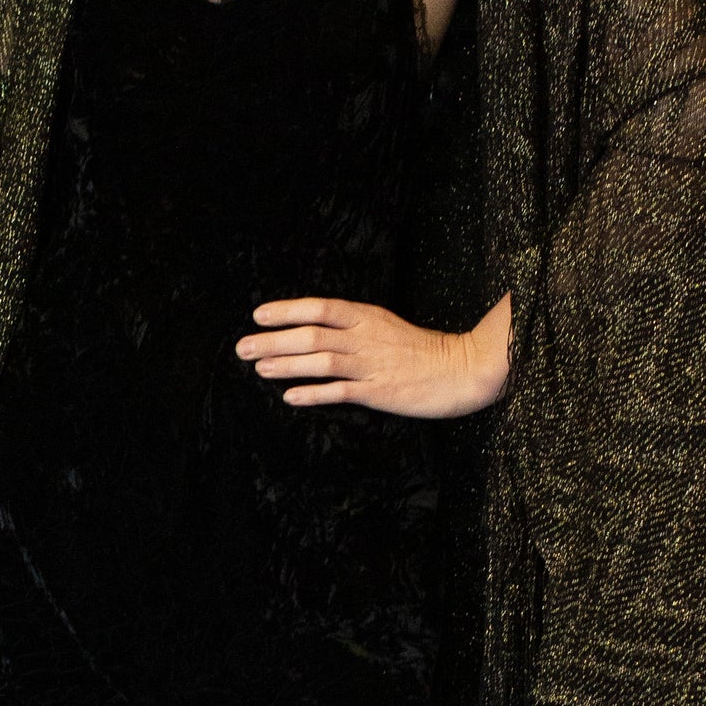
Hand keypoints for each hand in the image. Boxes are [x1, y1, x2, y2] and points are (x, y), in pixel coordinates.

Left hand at [235, 293, 510, 419]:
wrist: (461, 369)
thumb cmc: (421, 350)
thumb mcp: (385, 326)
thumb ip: (352, 327)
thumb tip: (315, 330)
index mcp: (367, 317)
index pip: (320, 308)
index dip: (287, 310)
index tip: (258, 315)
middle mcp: (366, 337)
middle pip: (312, 335)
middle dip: (274, 340)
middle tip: (244, 347)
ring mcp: (372, 365)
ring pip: (321, 361)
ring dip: (286, 365)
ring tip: (259, 368)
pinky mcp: (380, 391)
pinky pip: (340, 392)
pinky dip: (313, 394)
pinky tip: (290, 397)